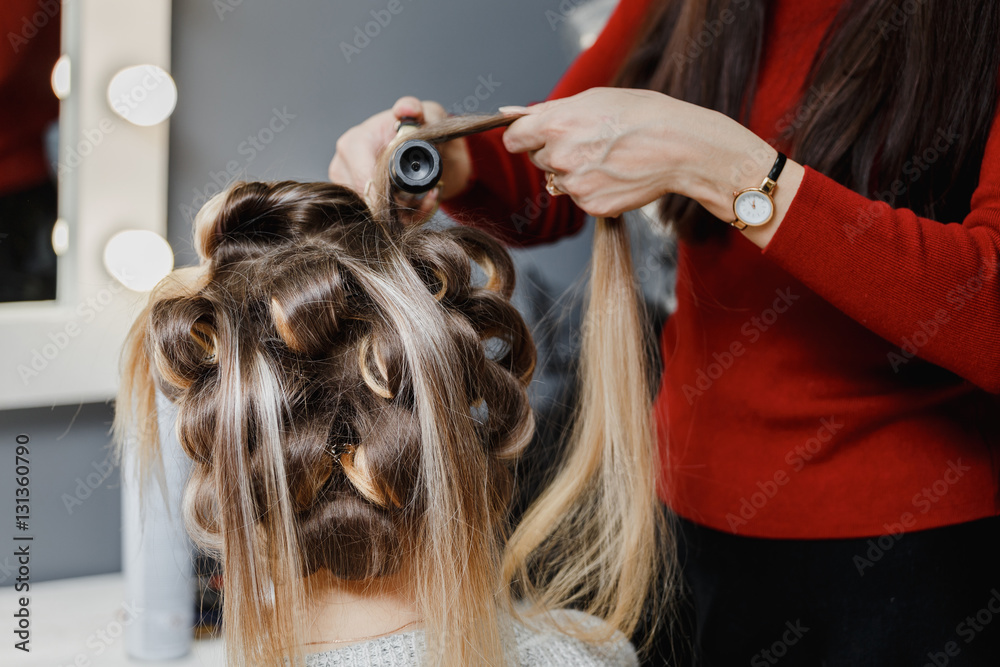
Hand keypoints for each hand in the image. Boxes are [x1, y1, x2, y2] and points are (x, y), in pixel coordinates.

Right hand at [328, 96, 472, 220]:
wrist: (422, 147)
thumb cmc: (421, 129)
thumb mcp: (427, 115)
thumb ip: (418, 110)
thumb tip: (406, 109)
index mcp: (354, 142)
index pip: (364, 180)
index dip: (393, 193)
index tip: (421, 191)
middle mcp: (342, 165)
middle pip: (368, 201)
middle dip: (401, 205)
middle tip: (429, 194)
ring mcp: (345, 186)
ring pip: (373, 215)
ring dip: (405, 213)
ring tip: (427, 196)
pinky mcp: (353, 202)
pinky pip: (377, 221)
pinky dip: (403, 219)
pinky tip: (420, 206)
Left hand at [500, 87, 801, 237]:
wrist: (679, 147)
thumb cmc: (640, 115)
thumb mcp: (593, 99)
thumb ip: (550, 111)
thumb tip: (514, 115)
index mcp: (554, 124)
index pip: (513, 139)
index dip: (524, 137)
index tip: (533, 137)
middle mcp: (559, 157)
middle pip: (536, 160)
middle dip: (554, 152)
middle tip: (589, 142)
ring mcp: (574, 185)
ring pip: (558, 180)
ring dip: (574, 172)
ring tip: (606, 158)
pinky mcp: (590, 205)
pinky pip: (579, 198)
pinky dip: (592, 189)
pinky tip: (615, 174)